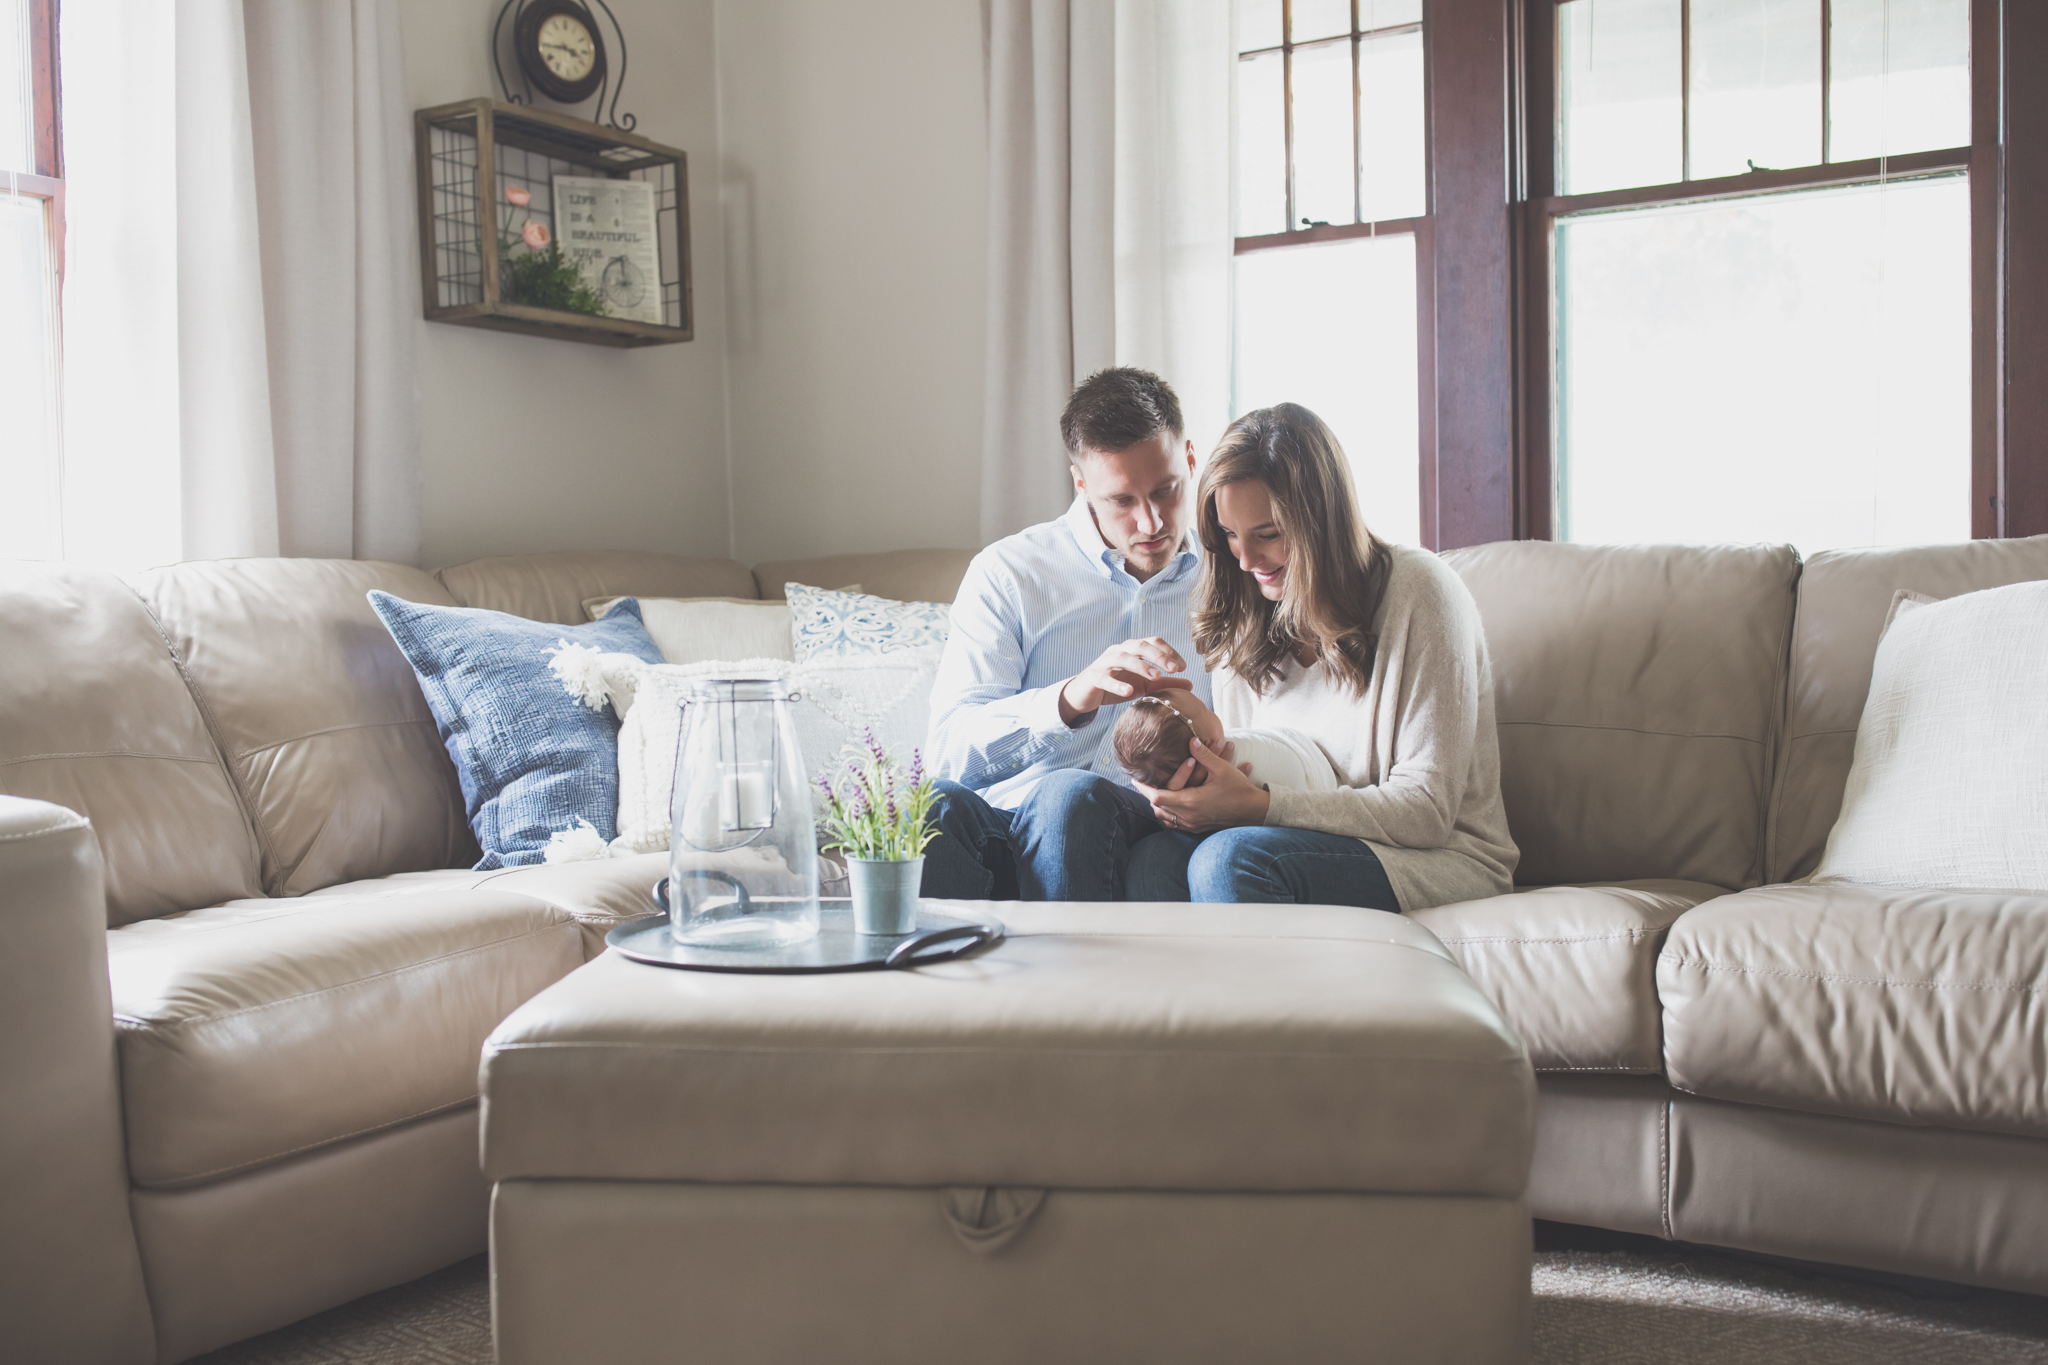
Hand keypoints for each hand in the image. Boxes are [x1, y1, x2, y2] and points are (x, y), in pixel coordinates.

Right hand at [1058, 637, 1190, 725]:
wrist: (1084, 695)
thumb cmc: (1116, 684)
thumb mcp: (1143, 685)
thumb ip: (1165, 683)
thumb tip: (1191, 684)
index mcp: (1131, 650)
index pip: (1153, 642)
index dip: (1169, 651)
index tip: (1183, 667)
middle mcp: (1118, 651)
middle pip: (1140, 645)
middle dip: (1159, 655)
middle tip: (1175, 669)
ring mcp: (1104, 663)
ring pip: (1123, 657)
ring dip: (1141, 666)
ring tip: (1156, 677)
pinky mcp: (1093, 677)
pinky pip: (1105, 678)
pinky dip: (1117, 684)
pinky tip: (1129, 692)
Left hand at [1133, 737, 1266, 832]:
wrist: (1255, 812)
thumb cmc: (1239, 790)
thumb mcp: (1222, 769)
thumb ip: (1204, 754)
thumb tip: (1191, 740)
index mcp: (1190, 802)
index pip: (1157, 796)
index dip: (1144, 788)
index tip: (1135, 779)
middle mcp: (1189, 816)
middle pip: (1158, 808)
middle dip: (1149, 796)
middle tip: (1142, 783)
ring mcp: (1193, 825)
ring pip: (1165, 818)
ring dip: (1158, 806)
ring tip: (1153, 792)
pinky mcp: (1199, 828)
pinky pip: (1176, 825)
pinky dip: (1169, 816)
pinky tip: (1169, 807)